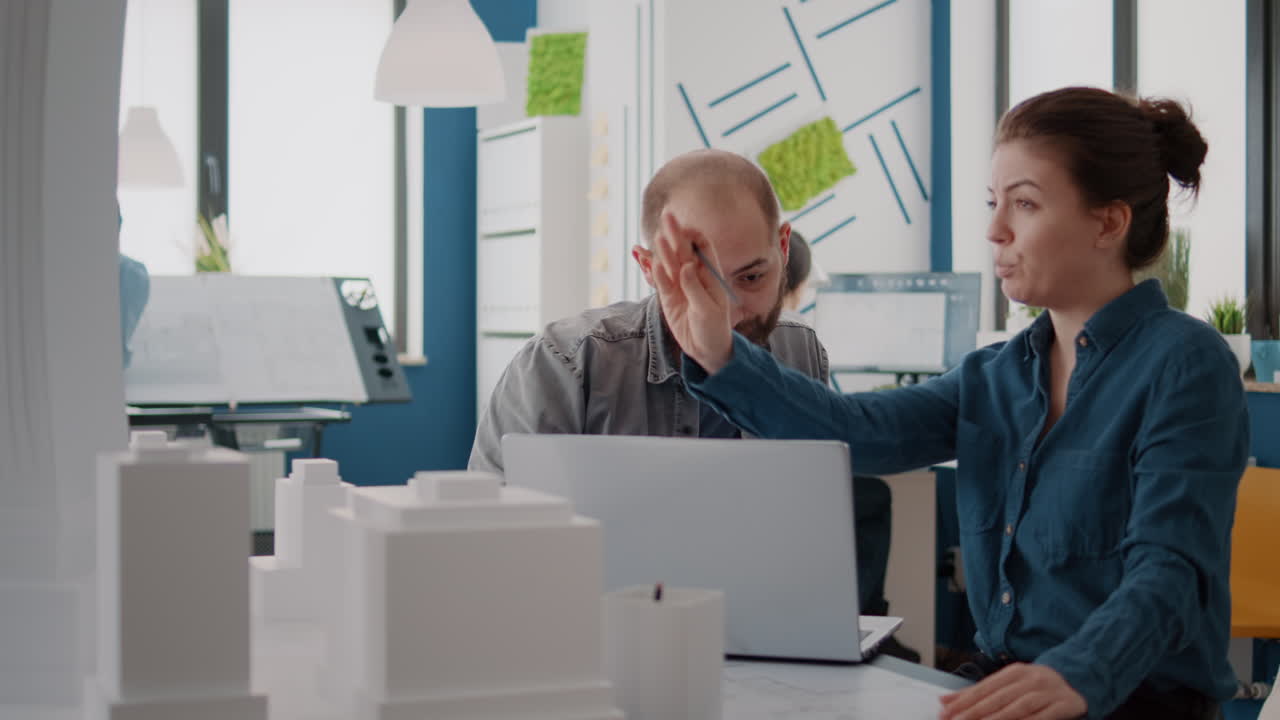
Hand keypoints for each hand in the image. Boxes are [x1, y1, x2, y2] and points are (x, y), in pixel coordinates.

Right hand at [651, 211, 733, 373]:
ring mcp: (680, 286)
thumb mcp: (709, 310)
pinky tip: (650, 260)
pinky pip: (660, 282)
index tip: (687, 228)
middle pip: (684, 250)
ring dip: (663, 250)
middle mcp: (695, 276)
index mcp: (711, 275)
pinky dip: (655, 271)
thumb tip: (686, 266)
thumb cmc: (715, 329)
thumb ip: (696, 288)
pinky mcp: (668, 298)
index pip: (704, 248)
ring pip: (670, 264)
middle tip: (667, 216)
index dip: (695, 236)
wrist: (706, 350)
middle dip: (676, 234)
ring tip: (658, 236)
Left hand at [939, 663, 1086, 719]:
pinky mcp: (1064, 704)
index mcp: (1015, 672)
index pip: (984, 688)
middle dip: (975, 711)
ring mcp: (1048, 691)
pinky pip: (1044, 716)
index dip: (964, 701)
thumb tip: (945, 701)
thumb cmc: (1038, 685)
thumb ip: (978, 693)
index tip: (946, 712)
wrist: (1079, 680)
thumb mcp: (1009, 683)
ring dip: (998, 718)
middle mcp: (1030, 679)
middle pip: (998, 697)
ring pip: (1019, 706)